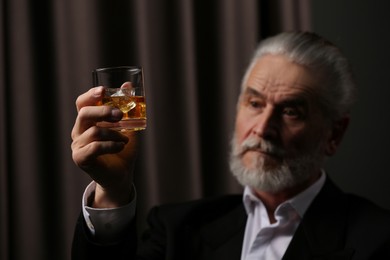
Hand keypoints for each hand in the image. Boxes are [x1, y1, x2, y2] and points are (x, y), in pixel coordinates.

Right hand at [71, 87, 137, 207]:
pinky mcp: (81, 159)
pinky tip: (120, 146)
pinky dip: (111, 145)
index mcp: (87, 121)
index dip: (90, 95)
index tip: (103, 91)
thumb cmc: (122, 149)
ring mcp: (78, 145)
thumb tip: (127, 85)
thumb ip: (127, 108)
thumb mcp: (127, 126)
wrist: (122, 174)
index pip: (82, 103)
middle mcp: (79, 131)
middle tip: (120, 115)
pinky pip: (95, 147)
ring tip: (124, 139)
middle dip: (103, 111)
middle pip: (84, 113)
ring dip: (114, 134)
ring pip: (94, 131)